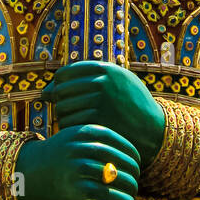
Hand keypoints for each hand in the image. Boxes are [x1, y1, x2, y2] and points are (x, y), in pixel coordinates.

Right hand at [13, 125, 139, 199]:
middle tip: (136, 181)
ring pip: (117, 179)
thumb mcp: (72, 139)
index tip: (137, 163)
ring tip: (133, 195)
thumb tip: (130, 156)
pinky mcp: (76, 191)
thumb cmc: (55, 158)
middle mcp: (80, 148)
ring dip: (131, 189)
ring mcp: (77, 169)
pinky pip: (108, 197)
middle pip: (120, 161)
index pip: (119, 142)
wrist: (24, 174)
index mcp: (82, 132)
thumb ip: (96, 141)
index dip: (132, 154)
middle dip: (133, 173)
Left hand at [46, 61, 165, 166]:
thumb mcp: (117, 82)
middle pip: (60, 91)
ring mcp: (100, 102)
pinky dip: (70, 130)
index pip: (64, 73)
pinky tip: (81, 130)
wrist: (154, 129)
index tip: (63, 96)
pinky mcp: (98, 122)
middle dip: (60, 103)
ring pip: (62, 109)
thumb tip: (44, 92)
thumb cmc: (131, 105)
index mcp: (105, 69)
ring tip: (77, 121)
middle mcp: (102, 82)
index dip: (59, 86)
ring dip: (64, 117)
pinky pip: (69, 124)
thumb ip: (86, 80)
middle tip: (70, 112)